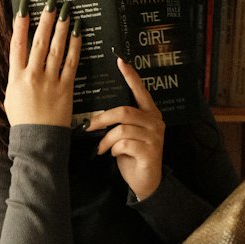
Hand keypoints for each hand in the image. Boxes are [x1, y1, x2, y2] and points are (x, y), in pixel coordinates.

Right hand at [4, 0, 80, 127]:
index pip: (17, 45)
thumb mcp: (11, 97)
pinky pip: (71, 63)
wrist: (38, 140)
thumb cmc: (23, 120)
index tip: (24, 7)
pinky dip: (75, 46)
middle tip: (52, 2)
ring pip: (56, 48)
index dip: (20, 25)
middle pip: (39, 41)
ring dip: (62, 28)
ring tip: (67, 11)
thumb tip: (21, 58)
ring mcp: (50, 81)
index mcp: (16, 77)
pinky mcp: (66, 88)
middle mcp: (32, 76)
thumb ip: (16, 77)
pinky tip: (78, 33)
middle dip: (46, 19)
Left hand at [86, 58, 164, 201]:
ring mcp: (155, 137)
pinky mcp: (150, 152)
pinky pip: (124, 144)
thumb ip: (120, 121)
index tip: (120, 61)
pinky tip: (114, 155)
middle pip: (124, 111)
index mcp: (150, 114)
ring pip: (122, 129)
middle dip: (102, 119)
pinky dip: (113, 149)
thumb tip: (97, 114)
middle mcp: (155, 122)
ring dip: (107, 140)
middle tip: (88, 126)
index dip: (131, 76)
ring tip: (103, 148)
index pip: (140, 91)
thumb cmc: (132, 156)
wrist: (146, 182)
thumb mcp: (126, 135)